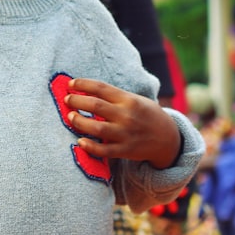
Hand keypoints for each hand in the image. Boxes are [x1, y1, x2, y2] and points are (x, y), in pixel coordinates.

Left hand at [64, 77, 181, 168]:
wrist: (168, 138)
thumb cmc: (145, 114)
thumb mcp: (135, 100)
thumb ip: (114, 96)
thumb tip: (86, 90)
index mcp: (128, 99)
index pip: (101, 88)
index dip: (83, 84)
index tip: (70, 84)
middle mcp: (127, 115)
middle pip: (96, 105)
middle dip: (77, 101)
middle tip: (67, 100)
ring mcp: (126, 134)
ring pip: (97, 128)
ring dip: (79, 122)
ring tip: (70, 117)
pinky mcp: (125, 151)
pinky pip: (104, 150)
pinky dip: (90, 146)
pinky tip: (80, 141)